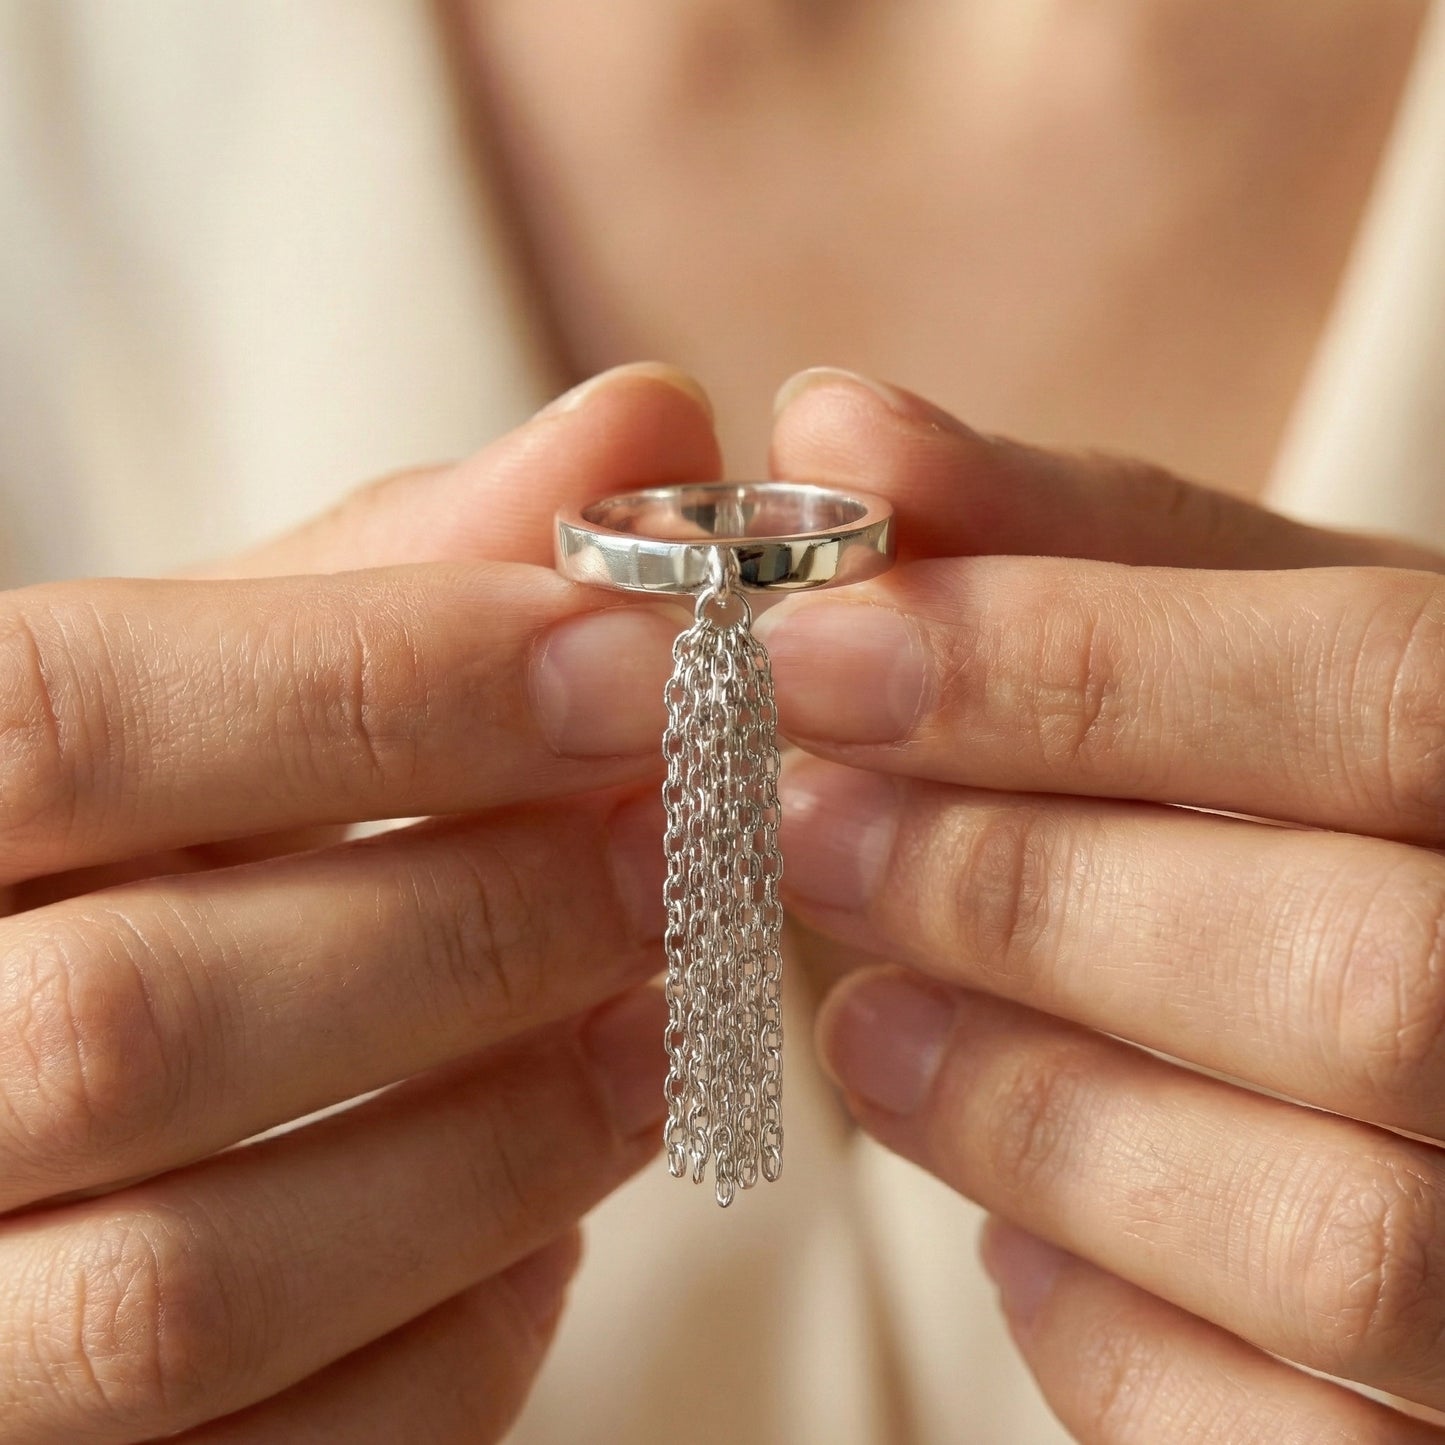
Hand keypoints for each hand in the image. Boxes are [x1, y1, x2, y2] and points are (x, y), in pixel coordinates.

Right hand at [0, 363, 714, 1443]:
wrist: (32, 1085)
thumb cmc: (131, 848)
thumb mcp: (217, 689)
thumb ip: (406, 572)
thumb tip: (649, 431)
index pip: (65, 722)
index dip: (388, 684)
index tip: (650, 654)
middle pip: (137, 1024)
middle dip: (480, 925)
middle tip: (702, 841)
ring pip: (195, 1285)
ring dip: (504, 1134)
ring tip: (672, 1013)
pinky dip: (465, 1326)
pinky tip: (558, 1210)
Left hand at [761, 368, 1444, 1441]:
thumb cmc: (1376, 812)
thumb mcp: (1283, 646)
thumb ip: (1080, 543)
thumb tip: (831, 428)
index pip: (1392, 696)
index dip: (1072, 664)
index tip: (810, 641)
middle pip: (1359, 975)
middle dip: (1017, 890)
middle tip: (794, 827)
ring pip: (1327, 1232)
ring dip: (1030, 1109)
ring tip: (859, 1022)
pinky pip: (1280, 1439)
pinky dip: (1103, 1323)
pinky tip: (1012, 1233)